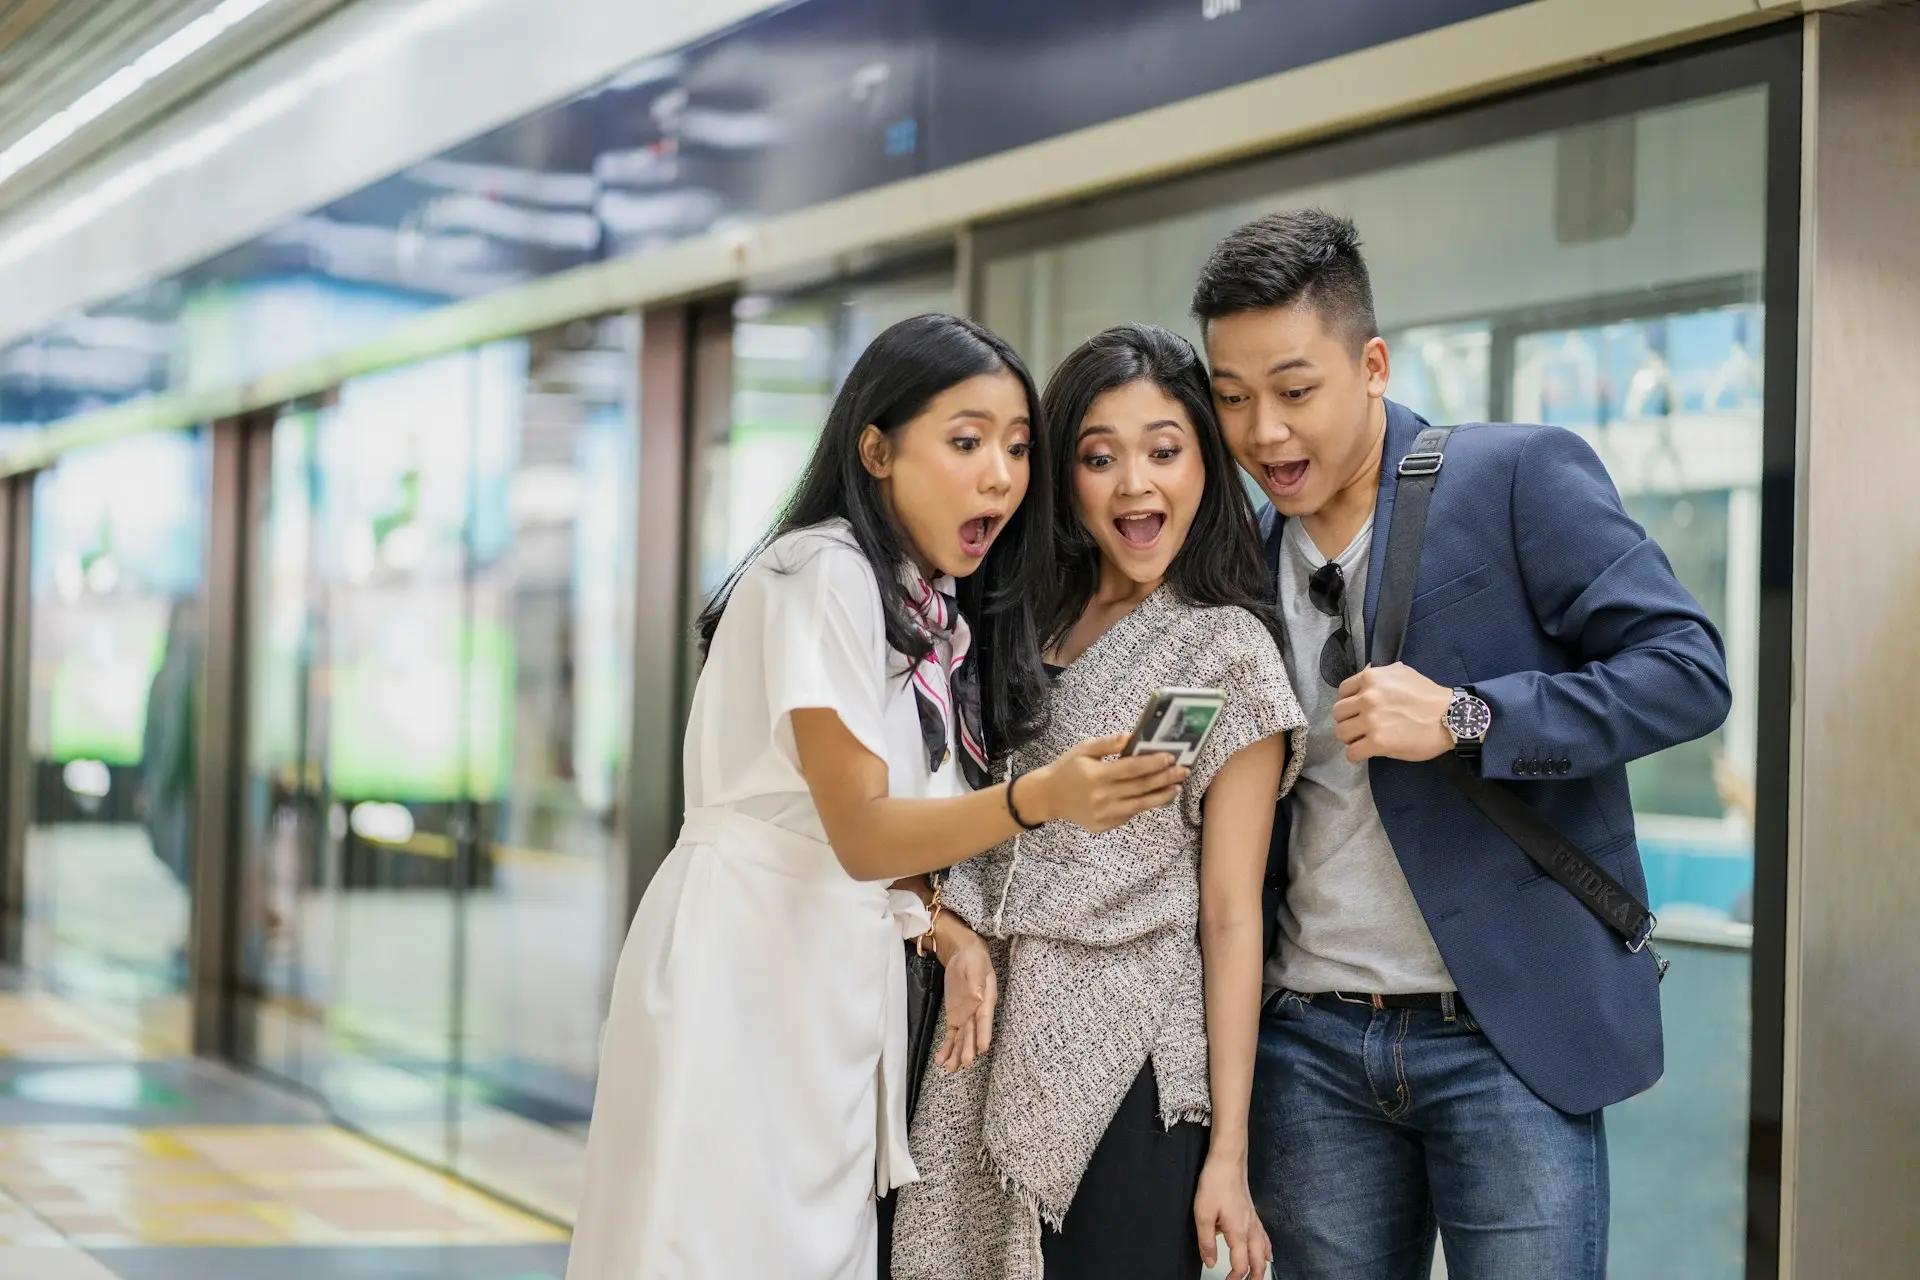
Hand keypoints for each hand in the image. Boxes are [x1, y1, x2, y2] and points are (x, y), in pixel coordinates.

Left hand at [933, 917, 995, 1071]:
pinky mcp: (955, 1017)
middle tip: (965, 1064)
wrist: (964, 955)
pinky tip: (941, 1060)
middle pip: (972, 1033)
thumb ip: (976, 981)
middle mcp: (977, 1012)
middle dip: (969, 1049)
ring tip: (950, 1069)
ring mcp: (965, 1016)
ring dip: (957, 1053)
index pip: (985, 1019)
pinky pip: (951, 1035)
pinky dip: (947, 1047)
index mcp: (986, 1000)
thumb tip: (979, 996)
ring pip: (962, 1039)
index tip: (983, 1049)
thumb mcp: (976, 966)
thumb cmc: (974, 958)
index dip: (984, 1034)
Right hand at [1024, 733, 1187, 832]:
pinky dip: (1142, 806)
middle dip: (1165, 778)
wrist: (1048, 797)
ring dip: (1161, 796)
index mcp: (1096, 775)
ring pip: (1140, 806)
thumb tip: (1131, 737)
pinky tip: (1154, 797)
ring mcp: (1103, 814)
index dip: (1153, 763)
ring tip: (1175, 788)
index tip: (1170, 757)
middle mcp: (1101, 797)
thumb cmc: (1067, 769)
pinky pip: (1128, 815)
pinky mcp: (1103, 825)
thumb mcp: (1083, 750)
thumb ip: (1107, 744)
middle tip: (1183, 771)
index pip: (1132, 769)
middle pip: (1141, 787)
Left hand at [1195, 1156, 1270, 1279]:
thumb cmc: (1215, 1183)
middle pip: (1258, 1263)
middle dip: (1255, 1278)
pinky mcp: (1253, 1214)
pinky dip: (1267, 1251)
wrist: (1228, 1160)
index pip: (1241, 1265)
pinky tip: (1269, 1256)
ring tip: (1258, 1277)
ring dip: (1262, 1268)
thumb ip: (1207, 1241)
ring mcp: (1254, 1221)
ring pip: (1264, 1252)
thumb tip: (1210, 1262)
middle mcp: (1250, 1229)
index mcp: (1238, 1232)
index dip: (1235, 1278)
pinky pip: (1264, 1238)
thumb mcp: (1203, 1213)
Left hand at [1332, 663, 1452, 762]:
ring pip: (1341, 733)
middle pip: (1338, 713)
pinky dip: (1356, 755)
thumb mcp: (1403, 673)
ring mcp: (1371, 721)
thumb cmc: (1429, 696)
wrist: (1451, 717)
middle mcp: (1367, 698)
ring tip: (1362, 740)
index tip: (1357, 710)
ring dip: (1350, 739)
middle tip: (1359, 727)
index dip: (1349, 702)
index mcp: (1371, 679)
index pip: (1342, 691)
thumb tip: (1366, 674)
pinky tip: (1365, 753)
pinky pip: (1352, 752)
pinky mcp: (1378, 743)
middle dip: (1348, 720)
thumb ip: (1381, 674)